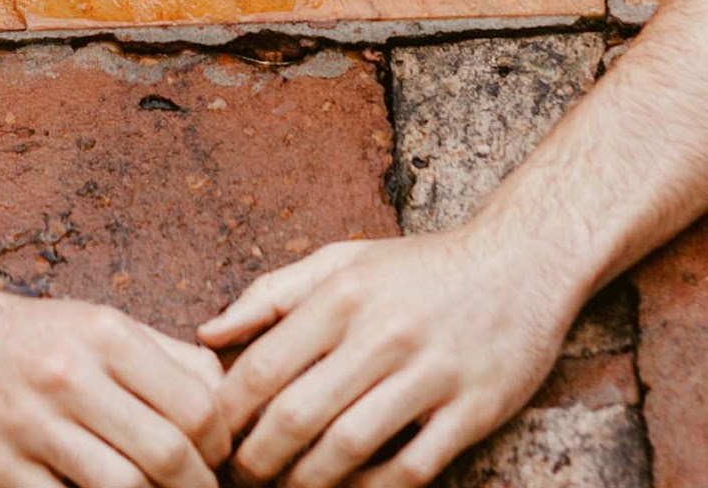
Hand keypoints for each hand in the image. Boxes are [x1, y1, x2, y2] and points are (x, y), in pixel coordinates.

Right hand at [0, 279, 231, 487]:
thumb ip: (169, 357)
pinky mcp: (0, 470)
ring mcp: (32, 425)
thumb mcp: (104, 325)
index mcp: (106, 334)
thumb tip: (228, 395)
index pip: (195, 404)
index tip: (217, 458)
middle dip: (197, 487)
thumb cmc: (39, 337)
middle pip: (165, 453)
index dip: (219, 444)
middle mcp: (70, 374)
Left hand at [197, 229, 577, 486]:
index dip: (227, 415)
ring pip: (348, 449)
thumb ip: (272, 294)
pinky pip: (411, 469)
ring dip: (306, 485)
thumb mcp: (343, 261)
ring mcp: (430, 373)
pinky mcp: (473, 409)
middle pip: (298, 416)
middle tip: (238, 480)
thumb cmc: (418, 267)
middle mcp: (383, 332)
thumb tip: (207, 333)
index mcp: (343, 294)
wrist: (519, 261)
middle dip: (256, 461)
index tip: (210, 439)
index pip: (264, 366)